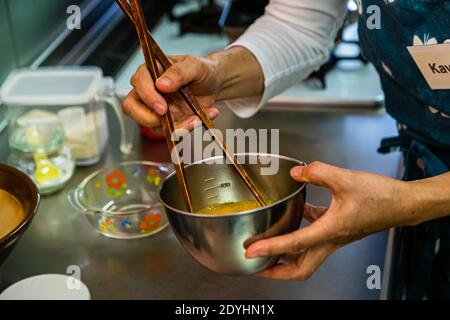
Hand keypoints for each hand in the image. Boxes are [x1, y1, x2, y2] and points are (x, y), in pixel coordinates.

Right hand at [123, 55, 221, 133]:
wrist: (215, 84)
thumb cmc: (202, 69)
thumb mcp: (195, 65)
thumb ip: (179, 72)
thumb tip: (161, 84)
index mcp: (152, 72)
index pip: (138, 82)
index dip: (147, 96)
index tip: (162, 107)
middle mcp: (150, 91)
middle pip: (132, 108)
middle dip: (148, 118)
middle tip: (168, 118)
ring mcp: (158, 109)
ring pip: (152, 125)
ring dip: (175, 127)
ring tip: (196, 119)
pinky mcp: (169, 122)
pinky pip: (171, 131)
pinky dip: (187, 129)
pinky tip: (200, 119)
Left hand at [245, 161, 415, 279]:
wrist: (404, 203)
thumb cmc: (381, 197)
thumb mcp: (346, 179)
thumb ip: (317, 172)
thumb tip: (295, 172)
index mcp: (330, 230)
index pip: (294, 244)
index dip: (270, 248)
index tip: (251, 251)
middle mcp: (331, 239)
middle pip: (301, 268)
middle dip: (277, 271)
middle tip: (258, 265)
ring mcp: (336, 237)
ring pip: (307, 255)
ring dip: (287, 255)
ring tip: (269, 247)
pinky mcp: (340, 229)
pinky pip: (316, 235)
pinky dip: (302, 230)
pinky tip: (298, 213)